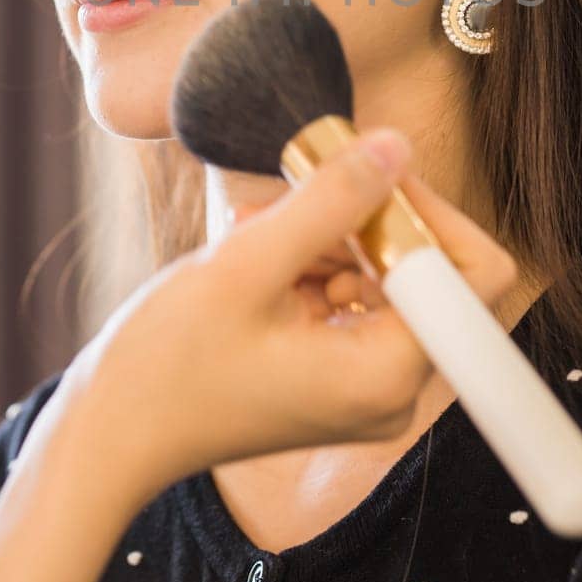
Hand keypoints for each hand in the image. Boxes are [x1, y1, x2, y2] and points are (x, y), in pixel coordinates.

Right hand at [61, 127, 521, 494]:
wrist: (109, 434)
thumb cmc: (167, 365)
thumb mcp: (248, 264)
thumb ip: (331, 200)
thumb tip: (396, 147)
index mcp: (387, 375)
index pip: (472, 276)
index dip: (429, 212)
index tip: (366, 176)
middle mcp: (392, 393)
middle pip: (427, 275)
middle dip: (367, 221)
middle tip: (302, 187)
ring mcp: (363, 392)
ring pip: (382, 281)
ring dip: (328, 239)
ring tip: (259, 227)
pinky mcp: (334, 383)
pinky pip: (349, 304)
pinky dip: (310, 268)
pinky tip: (256, 250)